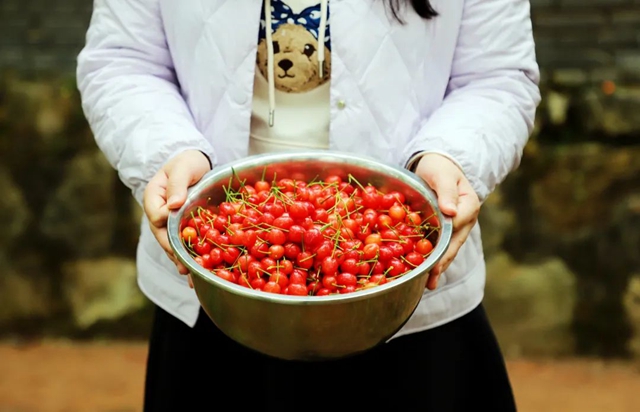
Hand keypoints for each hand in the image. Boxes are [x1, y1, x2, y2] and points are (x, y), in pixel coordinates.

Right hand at [143, 150, 210, 285]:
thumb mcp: (182, 167)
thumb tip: (173, 204)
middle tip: (184, 268)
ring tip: (191, 276)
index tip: (180, 235)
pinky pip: (182, 244)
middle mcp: (158, 213)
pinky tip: (197, 272)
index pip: (157, 216)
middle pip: (162, 236)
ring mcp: (168, 223)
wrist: (194, 163)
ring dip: (180, 260)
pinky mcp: (180, 228)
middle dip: (173, 252)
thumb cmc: (186, 162)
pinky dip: (189, 257)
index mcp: (153, 197)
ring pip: (171, 244)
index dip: (167, 225)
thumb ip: (176, 184)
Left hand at [414, 153, 479, 290]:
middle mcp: (465, 219)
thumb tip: (450, 211)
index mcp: (468, 205)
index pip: (457, 226)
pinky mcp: (445, 230)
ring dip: (438, 267)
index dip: (446, 242)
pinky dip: (432, 259)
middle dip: (442, 262)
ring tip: (429, 284)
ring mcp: (456, 227)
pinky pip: (439, 246)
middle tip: (431, 279)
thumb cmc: (439, 167)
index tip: (435, 256)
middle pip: (454, 244)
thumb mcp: (442, 174)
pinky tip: (423, 274)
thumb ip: (446, 191)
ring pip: (448, 249)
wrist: (437, 165)